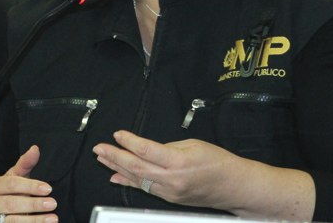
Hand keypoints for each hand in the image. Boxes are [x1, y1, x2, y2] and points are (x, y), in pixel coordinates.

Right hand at [0, 145, 58, 221]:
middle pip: (11, 204)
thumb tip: (35, 148)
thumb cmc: (9, 192)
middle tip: (53, 203)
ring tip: (53, 218)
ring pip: (12, 221)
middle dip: (33, 204)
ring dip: (34, 220)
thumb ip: (25, 164)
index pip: (11, 184)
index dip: (30, 186)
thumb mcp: (15, 177)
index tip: (48, 189)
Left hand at [92, 130, 244, 211]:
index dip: (128, 142)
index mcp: (178, 161)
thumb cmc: (218, 162)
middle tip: (100, 148)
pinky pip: (144, 188)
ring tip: (102, 159)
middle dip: (115, 157)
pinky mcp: (169, 198)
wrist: (233, 186)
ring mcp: (169, 192)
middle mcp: (171, 179)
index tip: (117, 134)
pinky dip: (129, 182)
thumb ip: (168, 147)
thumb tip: (147, 150)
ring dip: (117, 168)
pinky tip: (116, 177)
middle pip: (136, 167)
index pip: (146, 150)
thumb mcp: (193, 145)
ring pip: (137, 179)